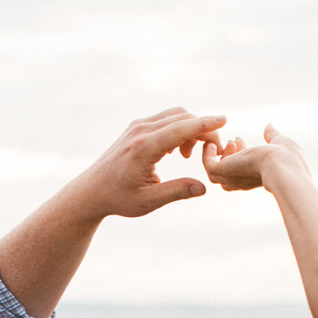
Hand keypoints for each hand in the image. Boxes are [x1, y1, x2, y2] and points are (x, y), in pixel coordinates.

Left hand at [76, 108, 226, 219]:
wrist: (92, 190)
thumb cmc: (119, 199)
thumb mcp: (148, 201)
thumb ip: (176, 192)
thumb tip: (204, 187)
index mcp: (144, 148)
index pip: (181, 128)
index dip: (204, 124)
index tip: (224, 121)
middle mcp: (140, 131)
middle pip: (182, 118)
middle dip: (203, 130)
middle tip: (210, 153)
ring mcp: (137, 126)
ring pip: (175, 115)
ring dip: (191, 129)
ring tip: (189, 155)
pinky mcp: (137, 126)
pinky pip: (166, 119)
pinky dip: (180, 128)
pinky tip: (178, 150)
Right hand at [202, 123, 307, 192]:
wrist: (282, 167)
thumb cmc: (287, 159)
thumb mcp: (280, 142)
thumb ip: (272, 135)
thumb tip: (269, 126)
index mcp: (258, 177)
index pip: (241, 170)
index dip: (238, 153)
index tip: (241, 140)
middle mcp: (244, 182)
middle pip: (227, 174)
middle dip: (228, 156)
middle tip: (234, 141)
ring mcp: (232, 178)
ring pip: (216, 172)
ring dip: (218, 155)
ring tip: (222, 141)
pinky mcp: (223, 172)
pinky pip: (209, 166)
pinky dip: (207, 155)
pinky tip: (212, 143)